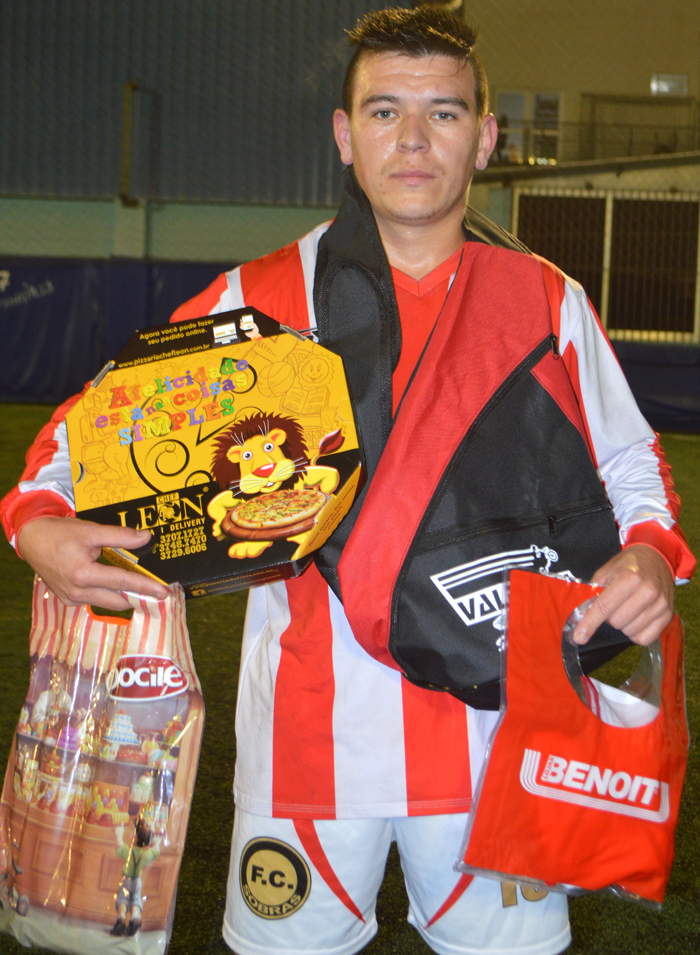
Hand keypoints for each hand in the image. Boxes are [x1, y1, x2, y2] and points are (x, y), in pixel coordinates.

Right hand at [17, 517, 168, 610]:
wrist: (32, 540)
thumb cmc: (61, 534)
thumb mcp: (91, 531)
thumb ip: (119, 536)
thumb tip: (146, 537)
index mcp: (83, 575)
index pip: (122, 582)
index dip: (145, 587)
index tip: (163, 592)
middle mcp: (77, 592)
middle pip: (117, 600)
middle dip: (136, 596)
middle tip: (153, 589)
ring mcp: (71, 599)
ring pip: (106, 602)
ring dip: (122, 596)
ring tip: (137, 585)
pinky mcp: (67, 600)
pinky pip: (93, 601)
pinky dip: (106, 594)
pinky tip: (112, 583)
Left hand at [572, 545, 673, 646]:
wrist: (656, 557)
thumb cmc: (628, 565)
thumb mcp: (606, 571)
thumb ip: (593, 591)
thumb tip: (581, 614)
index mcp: (629, 578)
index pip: (604, 607)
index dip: (589, 623)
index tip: (579, 637)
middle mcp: (648, 591)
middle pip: (616, 622)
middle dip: (609, 617)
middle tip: (613, 605)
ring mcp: (660, 605)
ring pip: (630, 632)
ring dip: (622, 625)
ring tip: (626, 609)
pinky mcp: (667, 615)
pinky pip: (645, 638)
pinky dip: (635, 634)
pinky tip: (635, 620)